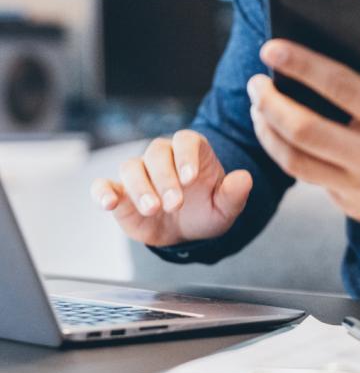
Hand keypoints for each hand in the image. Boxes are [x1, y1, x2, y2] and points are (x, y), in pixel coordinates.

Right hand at [90, 130, 252, 247]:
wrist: (186, 231)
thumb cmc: (206, 210)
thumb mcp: (225, 207)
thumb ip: (234, 193)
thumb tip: (244, 179)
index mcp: (190, 150)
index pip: (185, 141)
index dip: (186, 156)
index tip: (191, 178)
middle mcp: (163, 156)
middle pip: (157, 153)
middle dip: (165, 178)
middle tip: (174, 203)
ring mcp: (140, 173)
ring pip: (131, 167)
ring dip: (140, 187)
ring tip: (152, 209)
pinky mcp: (120, 192)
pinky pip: (104, 185)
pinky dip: (102, 191)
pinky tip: (108, 202)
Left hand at [248, 41, 359, 230]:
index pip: (341, 86)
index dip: (302, 65)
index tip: (271, 48)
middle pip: (307, 129)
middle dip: (271, 103)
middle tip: (256, 83)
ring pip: (296, 161)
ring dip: (267, 132)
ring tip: (258, 107)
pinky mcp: (350, 205)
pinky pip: (308, 178)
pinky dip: (285, 153)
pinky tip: (275, 132)